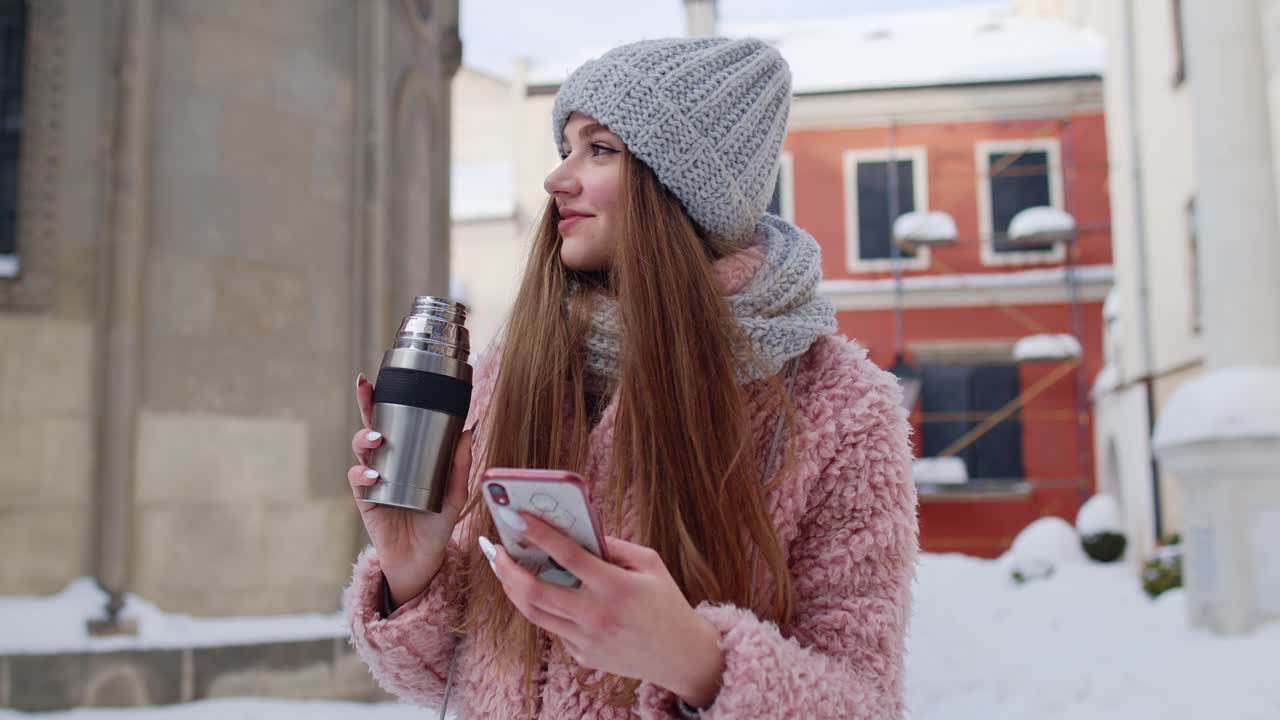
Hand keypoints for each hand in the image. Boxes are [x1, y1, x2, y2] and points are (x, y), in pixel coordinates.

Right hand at [347, 373, 471, 605]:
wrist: (423, 560)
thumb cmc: (437, 523)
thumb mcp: (455, 493)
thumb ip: (460, 464)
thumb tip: (468, 430)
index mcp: (406, 453)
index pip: (393, 420)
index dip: (383, 399)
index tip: (375, 378)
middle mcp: (386, 462)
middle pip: (371, 427)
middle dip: (366, 406)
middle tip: (366, 391)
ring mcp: (374, 480)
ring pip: (361, 451)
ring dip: (365, 439)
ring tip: (377, 440)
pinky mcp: (366, 501)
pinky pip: (360, 483)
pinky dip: (364, 476)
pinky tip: (375, 477)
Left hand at [483, 514, 725, 707]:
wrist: (680, 656)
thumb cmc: (666, 603)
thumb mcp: (650, 564)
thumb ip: (614, 546)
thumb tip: (577, 531)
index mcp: (616, 587)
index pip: (568, 556)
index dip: (540, 534)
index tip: (517, 518)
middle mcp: (597, 615)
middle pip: (536, 592)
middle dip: (508, 569)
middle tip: (496, 550)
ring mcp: (586, 640)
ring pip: (535, 613)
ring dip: (513, 589)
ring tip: (505, 569)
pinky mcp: (582, 656)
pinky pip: (554, 628)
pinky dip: (544, 608)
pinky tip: (541, 593)